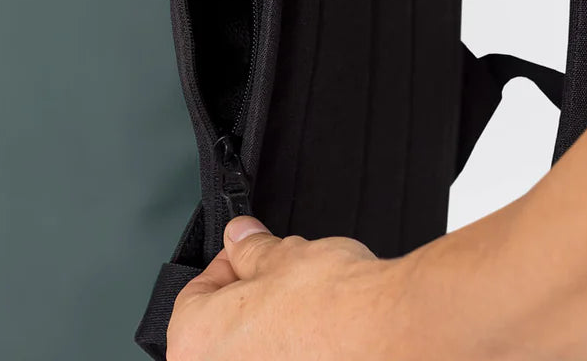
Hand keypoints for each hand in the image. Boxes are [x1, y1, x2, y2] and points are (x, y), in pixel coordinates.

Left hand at [167, 216, 404, 360]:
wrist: (392, 337)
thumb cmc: (331, 305)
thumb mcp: (281, 255)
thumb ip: (249, 249)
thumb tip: (241, 237)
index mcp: (194, 345)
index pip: (194, 295)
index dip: (227, 266)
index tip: (247, 256)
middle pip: (225, 333)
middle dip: (252, 305)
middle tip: (279, 283)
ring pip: (259, 355)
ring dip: (276, 337)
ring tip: (308, 312)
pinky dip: (301, 355)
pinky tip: (324, 340)